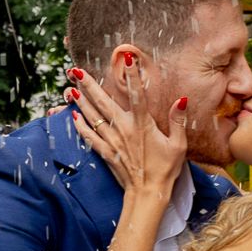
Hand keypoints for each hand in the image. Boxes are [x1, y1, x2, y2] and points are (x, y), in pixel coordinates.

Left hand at [68, 64, 186, 196]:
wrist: (147, 194)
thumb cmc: (165, 170)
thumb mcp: (178, 145)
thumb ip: (178, 121)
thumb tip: (181, 99)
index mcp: (142, 125)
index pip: (137, 94)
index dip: (132, 75)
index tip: (126, 57)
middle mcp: (124, 129)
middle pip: (103, 102)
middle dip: (89, 84)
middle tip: (76, 70)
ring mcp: (112, 141)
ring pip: (93, 116)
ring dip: (81, 101)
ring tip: (70, 87)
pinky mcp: (106, 152)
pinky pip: (89, 136)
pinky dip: (81, 126)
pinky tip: (73, 115)